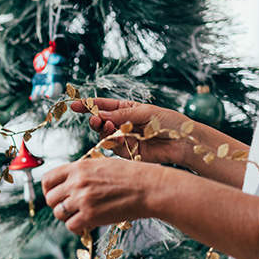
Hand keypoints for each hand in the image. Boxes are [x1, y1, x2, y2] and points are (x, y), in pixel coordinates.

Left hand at [41, 157, 159, 233]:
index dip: (48, 189)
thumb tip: (69, 182)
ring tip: (80, 216)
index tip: (55, 195)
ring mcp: (82, 199)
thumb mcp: (102, 165)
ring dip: (67, 217)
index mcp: (78, 167)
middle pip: (50, 198)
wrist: (149, 188)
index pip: (48, 179)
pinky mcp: (91, 216)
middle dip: (58, 205)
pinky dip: (77, 228)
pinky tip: (86, 224)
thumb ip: (82, 172)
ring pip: (59, 213)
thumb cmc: (131, 176)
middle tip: (69, 208)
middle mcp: (77, 182)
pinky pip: (71, 226)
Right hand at [70, 97, 192, 166]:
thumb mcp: (146, 113)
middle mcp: (122, 123)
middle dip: (95, 120)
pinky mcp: (128, 152)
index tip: (74, 105)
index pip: (104, 106)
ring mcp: (124, 138)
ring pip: (105, 135)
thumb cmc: (169, 122)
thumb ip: (122, 114)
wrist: (183, 142)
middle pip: (101, 121)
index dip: (88, 105)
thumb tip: (101, 114)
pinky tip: (120, 137)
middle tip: (95, 119)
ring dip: (104, 130)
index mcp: (127, 109)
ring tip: (110, 126)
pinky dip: (113, 142)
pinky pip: (114, 147)